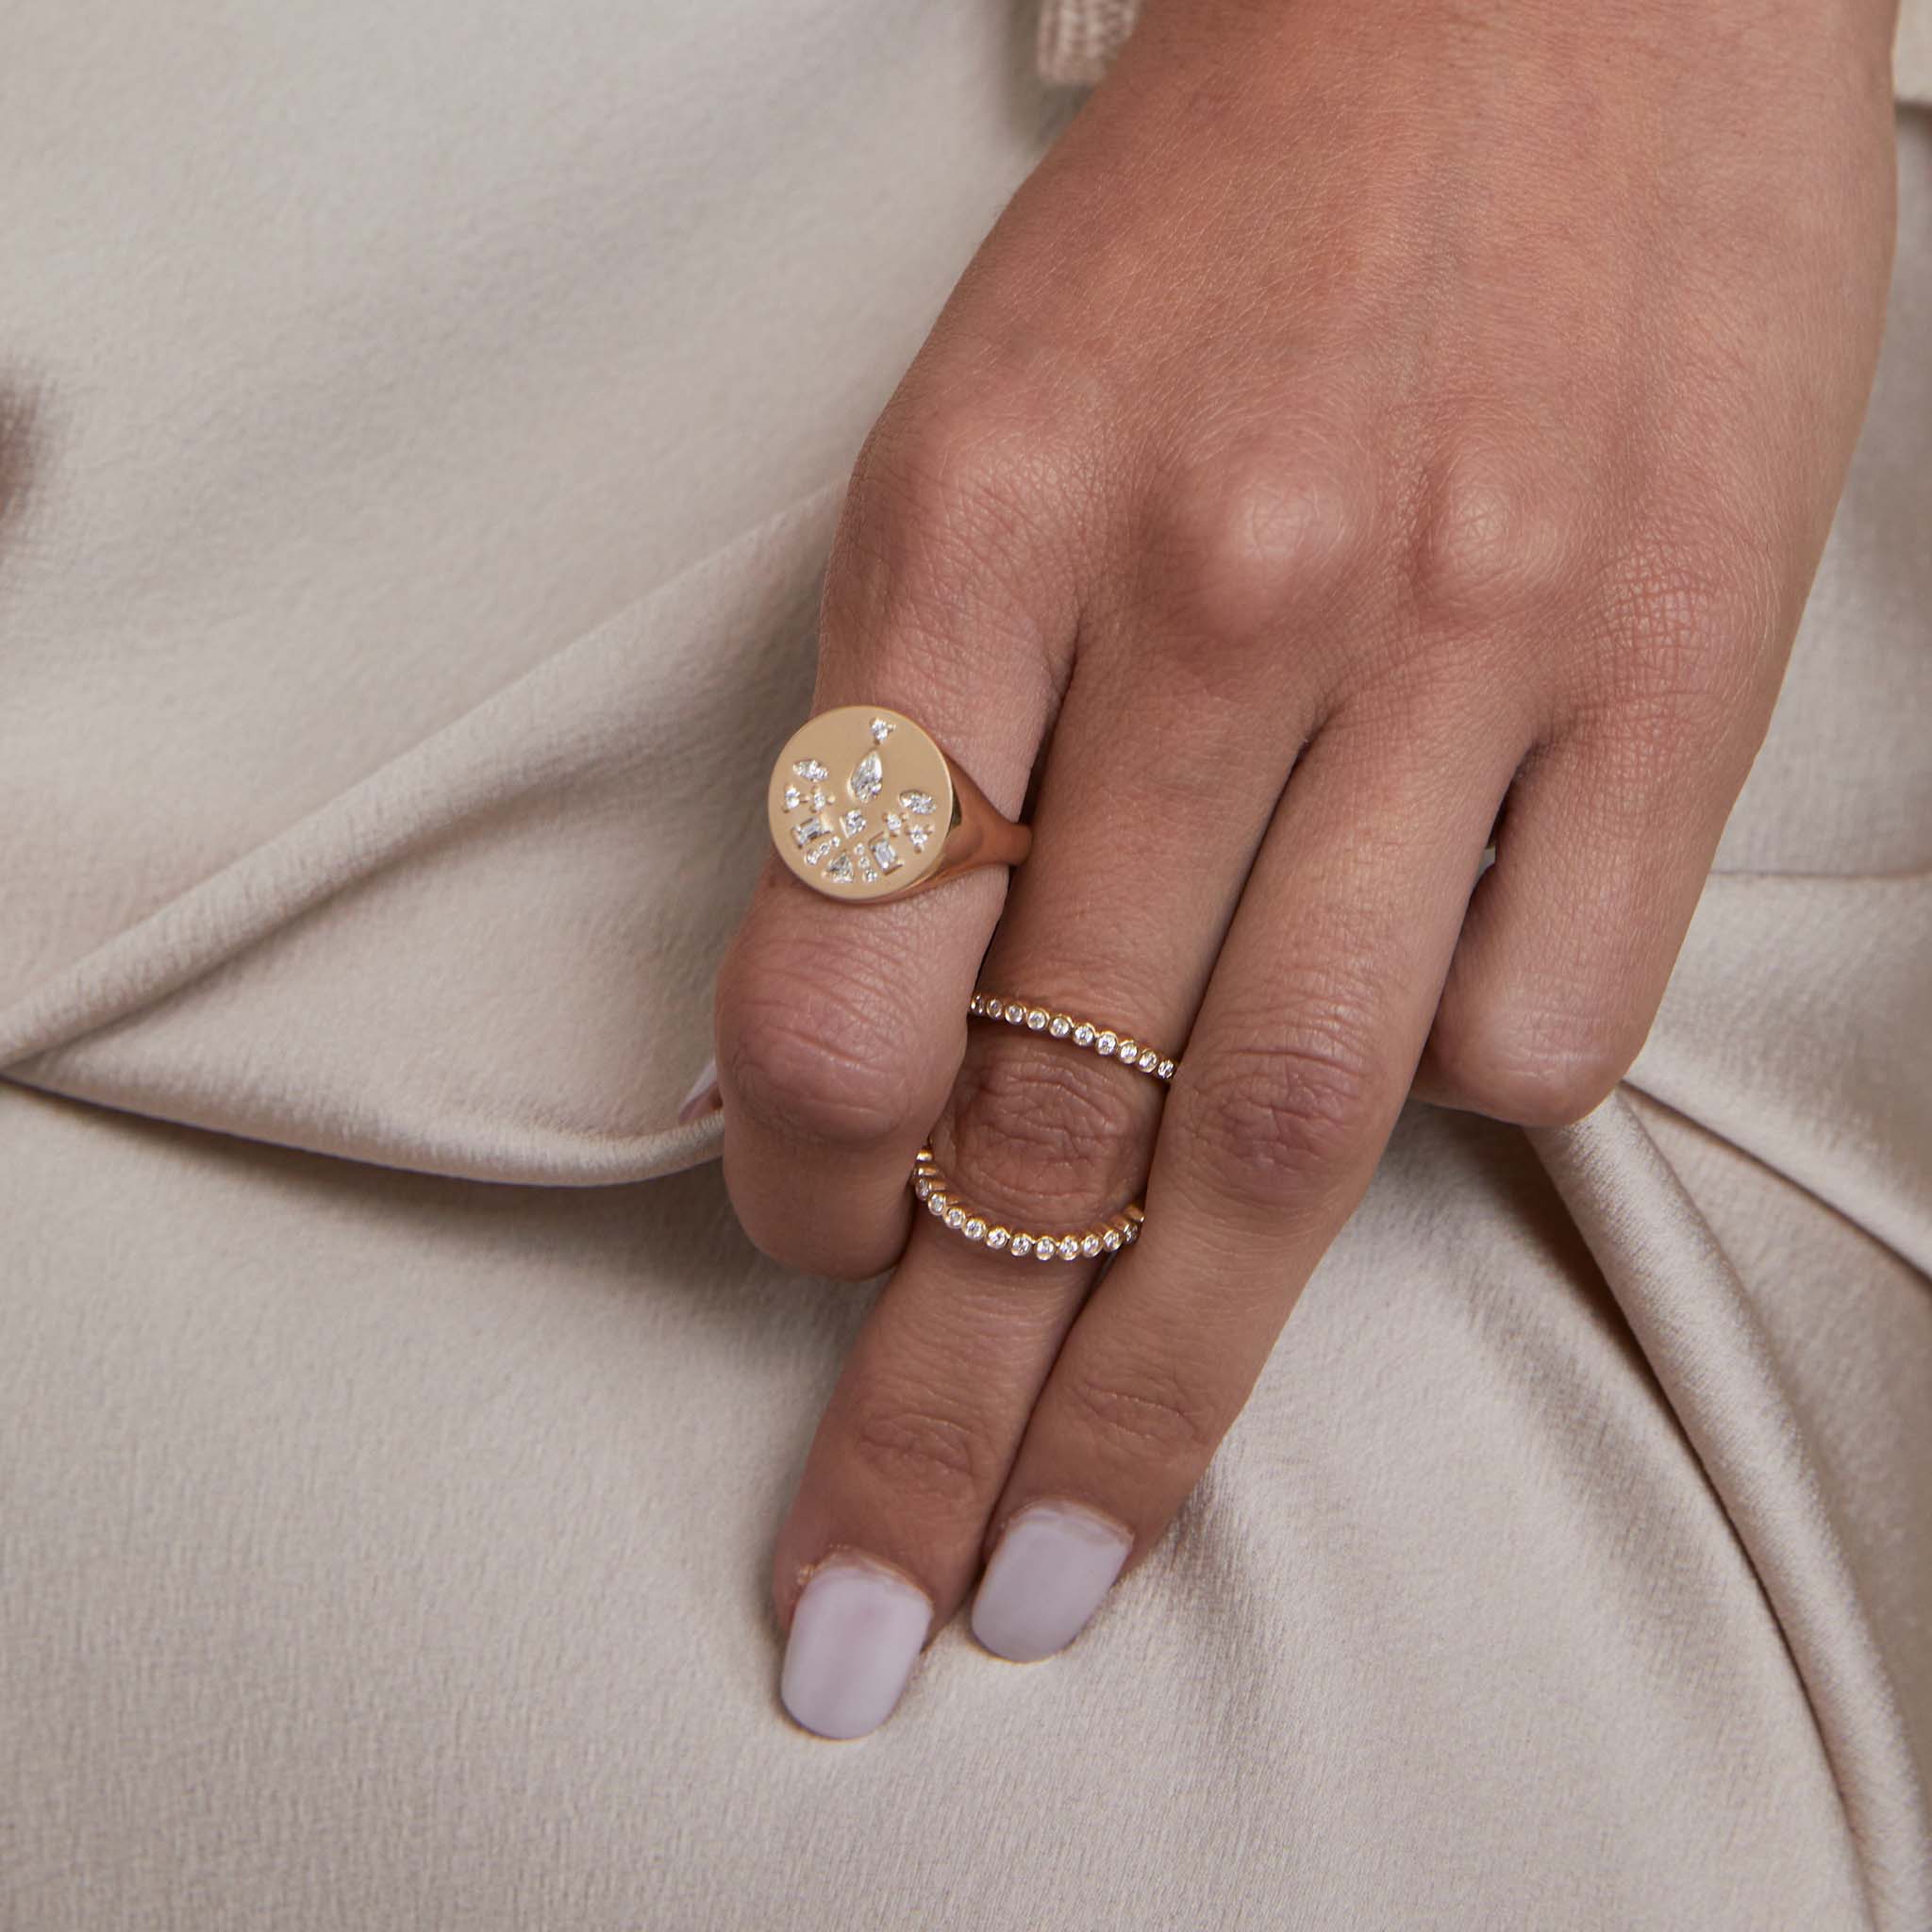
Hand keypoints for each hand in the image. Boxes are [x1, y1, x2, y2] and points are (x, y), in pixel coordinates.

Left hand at [711, 0, 1897, 1735]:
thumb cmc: (1236, 205)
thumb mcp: (992, 416)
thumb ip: (936, 727)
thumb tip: (882, 1036)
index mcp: (989, 512)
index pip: (851, 946)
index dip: (803, 1172)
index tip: (797, 1266)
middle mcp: (1225, 595)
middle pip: (1065, 1108)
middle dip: (948, 1401)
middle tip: (874, 1608)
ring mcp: (1470, 646)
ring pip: (1297, 1117)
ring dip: (1165, 1372)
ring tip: (1068, 1544)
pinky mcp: (1675, 672)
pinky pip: (1540, 1022)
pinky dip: (1449, 1113)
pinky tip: (1396, 1089)